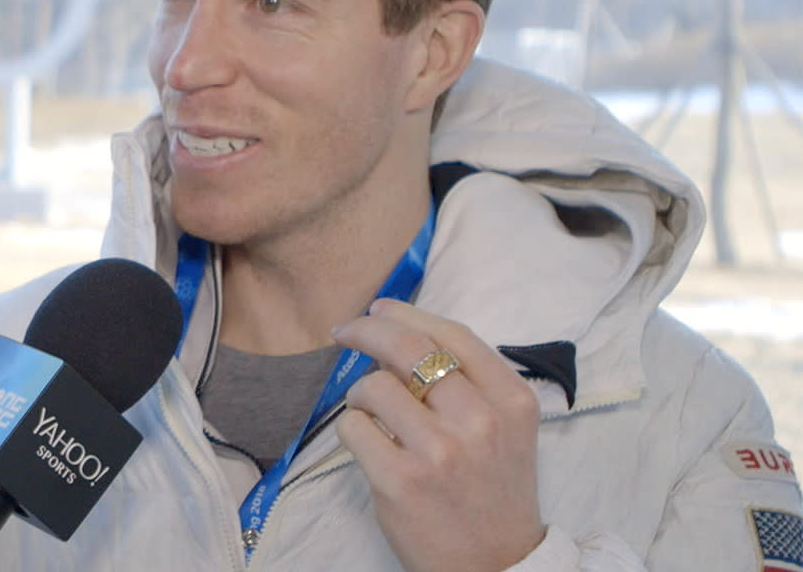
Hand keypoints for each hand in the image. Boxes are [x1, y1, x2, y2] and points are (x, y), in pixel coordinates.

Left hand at [331, 299, 545, 571]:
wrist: (496, 565)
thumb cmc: (492, 492)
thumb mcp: (505, 429)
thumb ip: (466, 382)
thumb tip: (396, 331)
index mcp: (511, 402)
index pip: (451, 335)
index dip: (406, 313)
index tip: (378, 310)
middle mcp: (480, 422)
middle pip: (407, 348)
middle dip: (366, 331)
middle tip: (345, 332)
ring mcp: (440, 453)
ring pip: (372, 387)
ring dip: (360, 395)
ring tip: (372, 416)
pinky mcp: (401, 481)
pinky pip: (352, 428)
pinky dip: (352, 429)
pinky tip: (370, 446)